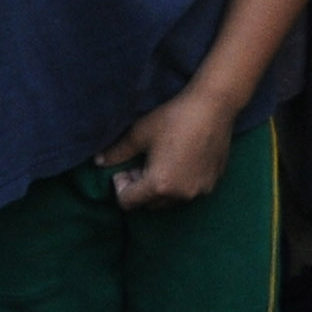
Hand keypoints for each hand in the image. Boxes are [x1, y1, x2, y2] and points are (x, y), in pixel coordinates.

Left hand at [97, 87, 236, 210]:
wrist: (213, 107)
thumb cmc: (174, 118)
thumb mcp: (139, 133)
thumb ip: (117, 152)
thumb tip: (98, 162)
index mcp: (159, 185)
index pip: (128, 202)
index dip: (120, 186)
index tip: (125, 168)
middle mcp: (180, 195)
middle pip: (149, 204)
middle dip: (140, 188)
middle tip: (141, 165)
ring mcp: (199, 192)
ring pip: (169, 201)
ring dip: (160, 188)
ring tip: (161, 163)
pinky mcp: (212, 184)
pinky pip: (188, 192)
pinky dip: (180, 184)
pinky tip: (182, 160)